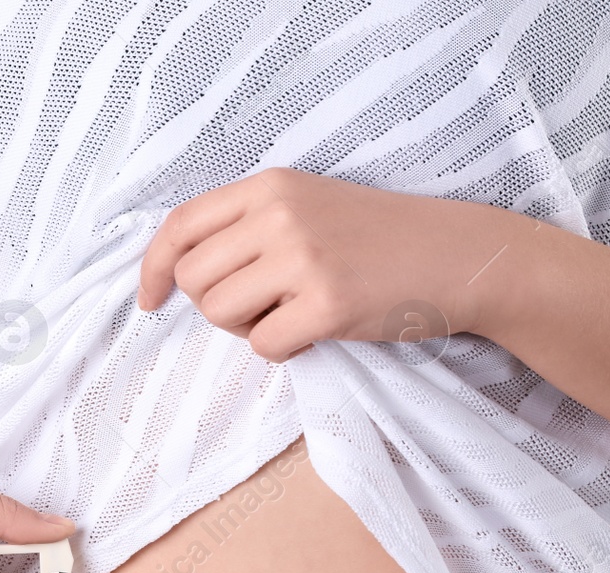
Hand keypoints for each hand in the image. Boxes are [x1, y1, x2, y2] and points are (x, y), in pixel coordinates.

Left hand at [137, 166, 508, 361]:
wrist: (458, 255)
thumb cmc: (375, 238)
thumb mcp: (306, 204)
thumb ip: (246, 225)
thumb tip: (175, 271)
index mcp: (269, 186)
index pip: (180, 226)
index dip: (154, 268)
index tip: (151, 300)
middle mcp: (280, 216)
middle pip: (194, 279)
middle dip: (214, 305)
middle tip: (258, 305)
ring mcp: (304, 259)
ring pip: (220, 313)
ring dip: (246, 327)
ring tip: (290, 313)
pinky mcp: (328, 304)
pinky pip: (262, 345)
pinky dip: (281, 349)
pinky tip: (315, 331)